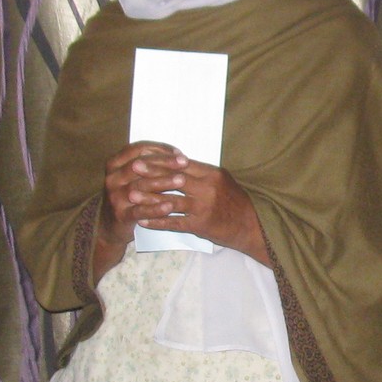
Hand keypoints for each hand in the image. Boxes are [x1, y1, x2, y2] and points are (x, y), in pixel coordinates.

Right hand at [101, 141, 185, 236]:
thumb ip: (150, 164)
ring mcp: (115, 196)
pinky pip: (140, 210)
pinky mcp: (120, 215)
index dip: (160, 149)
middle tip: (185, 163)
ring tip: (182, 180)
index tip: (180, 153)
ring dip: (163, 182)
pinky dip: (155, 208)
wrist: (111, 223)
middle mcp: (113, 178)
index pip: (138, 149)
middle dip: (164, 162)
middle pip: (139, 165)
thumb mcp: (134, 176)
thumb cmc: (129, 194)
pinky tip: (170, 206)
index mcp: (115, 163)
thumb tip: (179, 155)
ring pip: (140, 186)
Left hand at [136, 158, 265, 260]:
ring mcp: (203, 208)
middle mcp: (207, 188)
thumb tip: (178, 161)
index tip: (144, 156)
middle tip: (133, 169)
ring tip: (132, 195)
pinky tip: (143, 221)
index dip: (161, 160)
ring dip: (149, 198)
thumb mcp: (221, 180)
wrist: (250, 225)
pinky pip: (174, 223)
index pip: (181, 164)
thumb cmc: (234, 201)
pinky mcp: (200, 225)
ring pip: (171, 201)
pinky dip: (157, 221)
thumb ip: (201, 172)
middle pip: (174, 179)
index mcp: (212, 174)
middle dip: (151, 174)